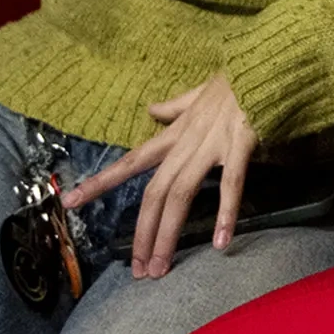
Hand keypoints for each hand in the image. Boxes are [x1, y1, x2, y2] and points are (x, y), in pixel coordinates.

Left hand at [62, 72, 255, 277]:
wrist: (264, 63)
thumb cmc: (235, 80)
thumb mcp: (198, 92)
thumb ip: (175, 107)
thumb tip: (152, 111)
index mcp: (176, 132)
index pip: (132, 161)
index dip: (102, 182)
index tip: (70, 202)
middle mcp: (186, 142)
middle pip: (155, 192)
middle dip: (142, 232)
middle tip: (138, 270)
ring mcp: (211, 145)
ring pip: (181, 194)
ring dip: (168, 233)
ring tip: (161, 267)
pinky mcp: (240, 144)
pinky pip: (231, 182)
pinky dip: (225, 212)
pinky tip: (221, 242)